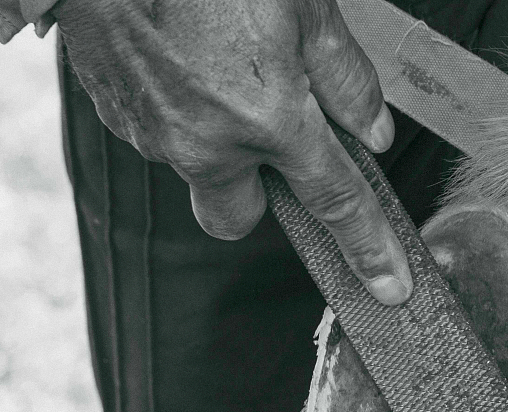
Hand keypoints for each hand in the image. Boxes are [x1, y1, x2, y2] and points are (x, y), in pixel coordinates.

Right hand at [52, 0, 410, 304]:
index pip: (334, 201)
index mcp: (267, 119)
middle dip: (259, 193)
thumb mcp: (304, 4)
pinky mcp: (118, 115)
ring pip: (196, 170)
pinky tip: (182, 58)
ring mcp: (156, 135)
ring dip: (215, 139)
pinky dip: (179, 111)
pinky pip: (159, 135)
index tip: (389, 287)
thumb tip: (373, 132)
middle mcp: (208, 144)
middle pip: (239, 219)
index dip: (368, 248)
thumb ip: (345, 78)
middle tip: (268, 138)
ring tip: (218, 66)